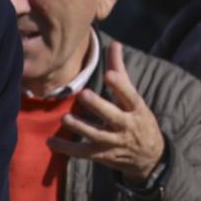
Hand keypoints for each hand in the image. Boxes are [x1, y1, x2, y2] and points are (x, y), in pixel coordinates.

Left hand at [47, 42, 164, 184]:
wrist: (149, 156)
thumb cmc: (137, 119)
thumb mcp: (134, 98)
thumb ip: (120, 71)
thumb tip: (114, 44)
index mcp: (136, 108)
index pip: (130, 95)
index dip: (120, 86)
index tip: (110, 75)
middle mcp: (126, 125)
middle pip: (111, 116)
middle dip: (98, 106)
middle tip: (84, 94)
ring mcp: (114, 142)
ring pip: (96, 135)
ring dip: (80, 127)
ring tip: (65, 118)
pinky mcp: (102, 154)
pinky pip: (83, 152)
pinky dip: (67, 148)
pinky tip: (51, 141)